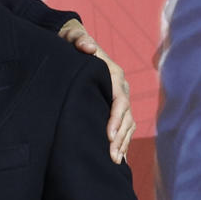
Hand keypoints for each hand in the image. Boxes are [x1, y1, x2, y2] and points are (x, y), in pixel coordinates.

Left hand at [58, 20, 133, 163]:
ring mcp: (120, 97)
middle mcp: (121, 87)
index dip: (116, 119)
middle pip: (126, 116)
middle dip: (120, 137)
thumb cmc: (73, 42)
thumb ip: (79, 40)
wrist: (76, 43)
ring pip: (127, 124)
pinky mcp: (115, 106)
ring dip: (123, 143)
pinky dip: (122, 141)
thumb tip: (88, 47)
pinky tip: (118, 157)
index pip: (120, 100)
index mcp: (114, 75)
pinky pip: (124, 126)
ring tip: (115, 161)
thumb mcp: (73, 38)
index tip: (109, 136)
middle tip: (112, 157)